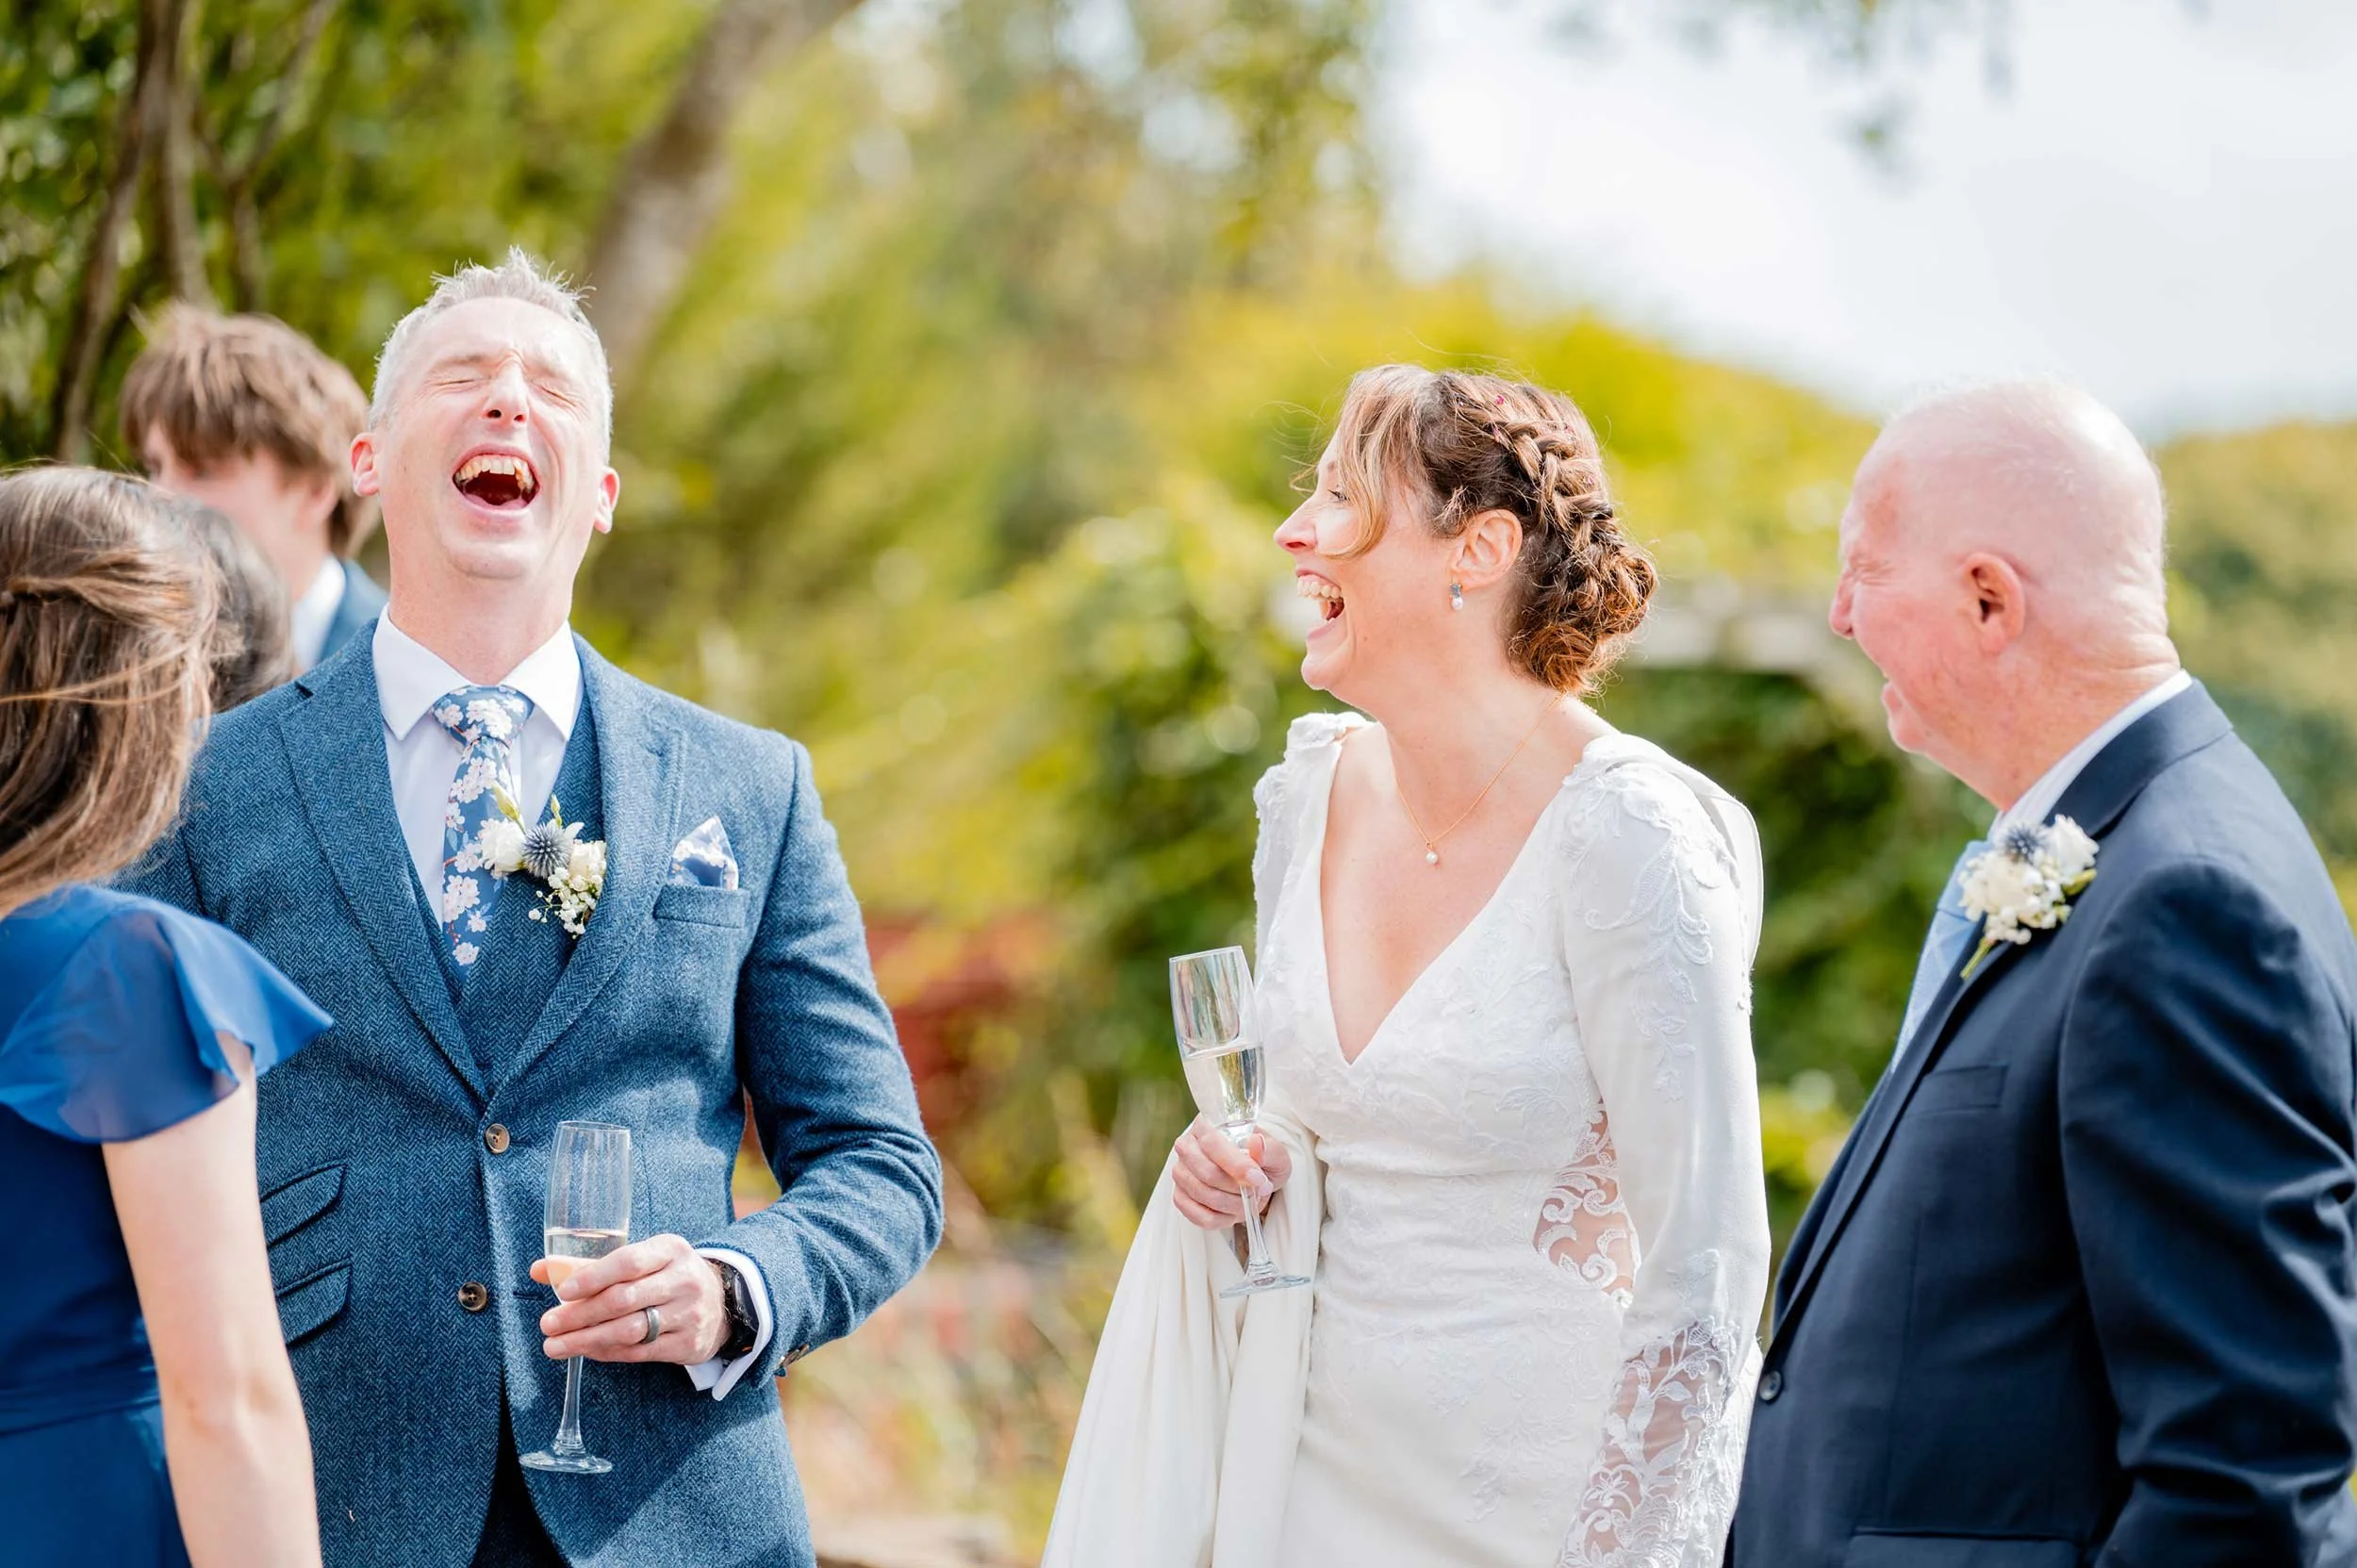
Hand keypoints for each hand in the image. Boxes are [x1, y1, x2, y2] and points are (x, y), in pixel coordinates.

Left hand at [532, 1233, 729, 1365]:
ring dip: (587, 1340)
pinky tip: (586, 1351)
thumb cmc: (666, 1276)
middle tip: (549, 1325)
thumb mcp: (642, 1259)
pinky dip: (607, 1352)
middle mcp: (683, 1280)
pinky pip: (639, 1352)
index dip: (594, 1277)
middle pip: (624, 1300)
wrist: (720, 1303)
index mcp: (671, 1250)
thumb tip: (540, 1270)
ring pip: (630, 1331)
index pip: (629, 1262)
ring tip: (556, 1346)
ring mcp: (689, 1314)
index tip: (563, 1291)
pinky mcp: (687, 1344)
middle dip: (580, 1315)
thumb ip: (591, 1264)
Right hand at [1171, 1116, 1290, 1230]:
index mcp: (1205, 1126)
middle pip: (1207, 1174)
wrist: (1253, 1177)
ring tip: (1250, 1201)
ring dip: (1233, 1205)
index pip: (1213, 1144)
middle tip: (1257, 1192)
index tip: (1258, 1180)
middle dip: (1237, 1189)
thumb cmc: (1262, 1160)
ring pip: (1204, 1196)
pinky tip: (1234, 1212)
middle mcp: (1186, 1146)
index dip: (1236, 1165)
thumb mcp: (1275, 1153)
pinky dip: (1222, 1219)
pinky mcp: (1180, 1196)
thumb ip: (1268, 1149)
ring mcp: (1180, 1172)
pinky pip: (1199, 1216)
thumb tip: (1256, 1143)